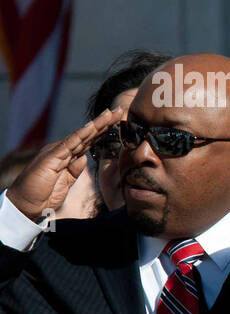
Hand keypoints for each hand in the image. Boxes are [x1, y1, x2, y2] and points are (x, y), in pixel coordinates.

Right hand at [5, 107, 125, 222]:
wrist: (26, 203)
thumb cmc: (44, 193)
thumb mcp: (66, 181)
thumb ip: (75, 169)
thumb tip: (84, 157)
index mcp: (68, 156)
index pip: (89, 141)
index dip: (104, 131)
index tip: (118, 121)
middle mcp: (63, 150)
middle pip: (88, 135)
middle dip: (104, 123)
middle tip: (119, 109)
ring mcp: (57, 151)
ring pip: (81, 135)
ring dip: (97, 124)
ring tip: (110, 113)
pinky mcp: (52, 156)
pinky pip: (69, 143)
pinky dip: (81, 134)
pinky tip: (93, 126)